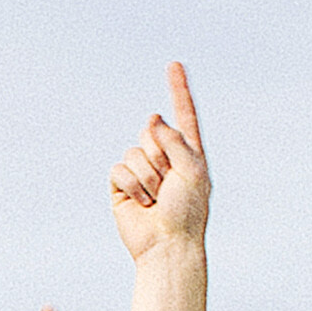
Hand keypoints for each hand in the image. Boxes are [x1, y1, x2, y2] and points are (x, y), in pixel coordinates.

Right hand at [108, 61, 211, 261]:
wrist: (167, 245)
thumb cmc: (187, 212)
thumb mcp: (193, 169)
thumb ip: (175, 139)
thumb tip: (152, 120)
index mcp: (188, 152)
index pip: (184, 115)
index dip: (179, 89)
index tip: (174, 64)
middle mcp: (164, 157)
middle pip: (151, 131)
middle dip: (160, 157)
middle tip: (169, 186)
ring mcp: (142, 170)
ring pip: (134, 151)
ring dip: (147, 177)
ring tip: (156, 199)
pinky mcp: (121, 185)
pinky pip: (119, 168)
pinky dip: (131, 185)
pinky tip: (140, 203)